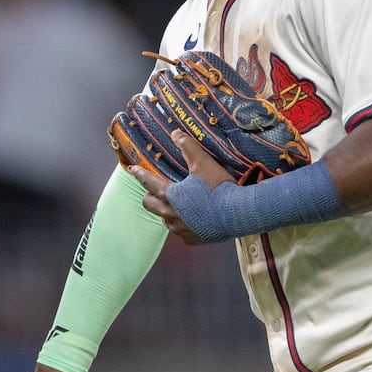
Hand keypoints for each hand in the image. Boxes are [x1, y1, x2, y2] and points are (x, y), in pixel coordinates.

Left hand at [129, 129, 231, 244]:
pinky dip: (183, 223)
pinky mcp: (191, 239)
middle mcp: (169, 214)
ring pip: (164, 218)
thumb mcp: (203, 162)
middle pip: (149, 204)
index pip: (148, 182)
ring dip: (168, 210)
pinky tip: (194, 217)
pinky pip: (180, 231)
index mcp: (168, 195)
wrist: (238, 213)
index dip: (140, 174)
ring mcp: (179, 229)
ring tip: (180, 203)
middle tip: (157, 188)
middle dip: (150, 195)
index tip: (133, 170)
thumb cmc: (219, 188)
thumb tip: (175, 133)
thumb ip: (188, 146)